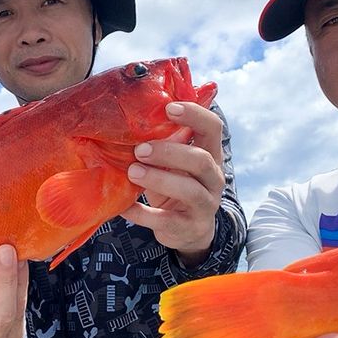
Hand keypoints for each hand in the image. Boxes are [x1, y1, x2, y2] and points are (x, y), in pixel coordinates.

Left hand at [120, 102, 224, 266]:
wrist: (189, 230)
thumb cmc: (177, 184)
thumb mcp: (177, 161)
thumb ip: (167, 139)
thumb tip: (134, 107)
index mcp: (211, 154)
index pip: (213, 128)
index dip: (195, 115)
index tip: (169, 108)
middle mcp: (214, 178)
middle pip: (200, 160)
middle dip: (169, 152)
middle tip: (139, 150)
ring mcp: (205, 205)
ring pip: (189, 190)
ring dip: (159, 179)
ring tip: (132, 172)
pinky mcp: (189, 228)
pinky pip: (165, 220)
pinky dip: (142, 213)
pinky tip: (123, 206)